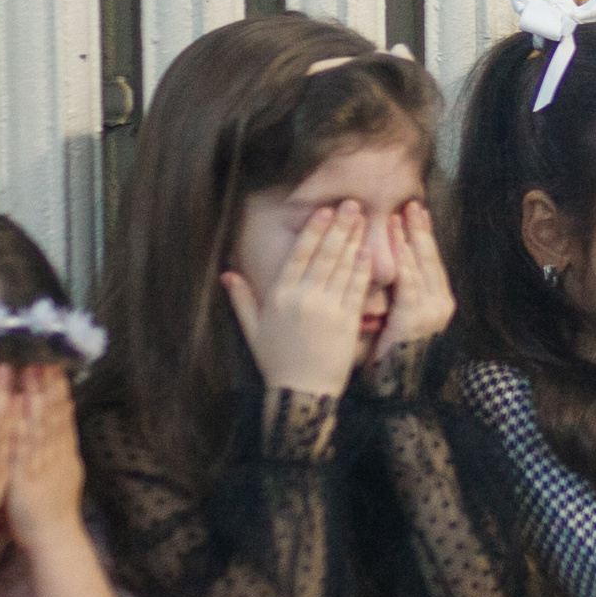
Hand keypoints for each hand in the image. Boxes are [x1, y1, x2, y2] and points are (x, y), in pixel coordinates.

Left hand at [4, 366, 87, 551]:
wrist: (53, 535)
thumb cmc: (51, 509)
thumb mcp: (64, 474)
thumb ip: (60, 449)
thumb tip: (60, 429)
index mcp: (62, 452)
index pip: (61, 414)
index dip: (57, 389)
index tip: (52, 365)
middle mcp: (55, 453)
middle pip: (52, 413)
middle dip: (47, 384)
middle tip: (42, 357)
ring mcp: (42, 463)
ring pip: (39, 424)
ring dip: (34, 395)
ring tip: (29, 371)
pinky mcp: (26, 474)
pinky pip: (22, 444)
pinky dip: (20, 422)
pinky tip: (15, 404)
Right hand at [223, 203, 372, 396]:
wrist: (301, 392)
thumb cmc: (276, 363)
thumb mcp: (253, 330)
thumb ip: (241, 300)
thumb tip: (226, 274)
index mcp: (279, 295)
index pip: (298, 255)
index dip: (313, 231)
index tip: (323, 211)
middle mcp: (302, 297)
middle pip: (324, 254)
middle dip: (338, 226)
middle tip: (351, 204)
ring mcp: (326, 308)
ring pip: (341, 266)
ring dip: (353, 240)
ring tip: (363, 218)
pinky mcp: (346, 321)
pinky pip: (356, 288)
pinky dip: (362, 268)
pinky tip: (369, 251)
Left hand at [375, 201, 453, 356]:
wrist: (395, 388)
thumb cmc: (390, 354)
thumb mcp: (398, 317)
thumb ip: (399, 292)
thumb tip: (384, 263)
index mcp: (437, 302)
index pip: (429, 260)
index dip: (421, 235)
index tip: (413, 211)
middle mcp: (440, 304)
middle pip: (429, 258)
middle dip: (420, 229)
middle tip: (411, 203)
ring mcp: (431, 312)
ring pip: (420, 267)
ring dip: (410, 239)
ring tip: (402, 214)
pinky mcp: (416, 320)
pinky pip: (410, 286)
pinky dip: (405, 263)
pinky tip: (399, 245)